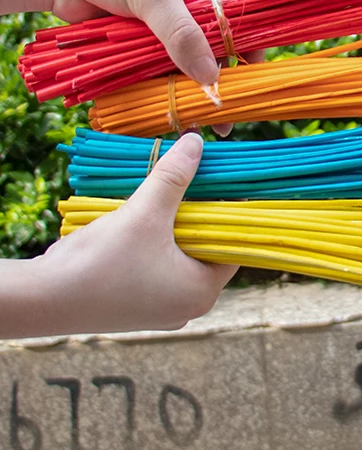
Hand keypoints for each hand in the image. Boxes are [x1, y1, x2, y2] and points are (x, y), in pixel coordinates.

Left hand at [2, 0, 254, 134]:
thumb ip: (182, 34)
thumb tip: (210, 77)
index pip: (240, 22)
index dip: (248, 51)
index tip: (250, 83)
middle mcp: (193, 8)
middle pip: (215, 50)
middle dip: (219, 82)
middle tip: (225, 117)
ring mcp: (167, 28)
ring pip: (186, 65)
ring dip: (189, 91)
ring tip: (198, 122)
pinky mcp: (142, 45)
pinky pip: (158, 72)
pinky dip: (162, 90)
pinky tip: (170, 112)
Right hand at [22, 134, 235, 335]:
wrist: (41, 300)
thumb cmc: (100, 262)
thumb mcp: (144, 213)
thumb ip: (173, 177)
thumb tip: (196, 142)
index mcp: (202, 291)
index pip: (234, 243)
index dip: (230, 211)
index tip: (226, 183)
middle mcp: (188, 305)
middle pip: (207, 248)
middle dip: (200, 215)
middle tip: (197, 181)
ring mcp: (161, 308)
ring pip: (180, 255)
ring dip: (174, 226)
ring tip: (170, 195)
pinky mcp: (137, 304)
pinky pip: (158, 266)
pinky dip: (156, 242)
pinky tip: (146, 218)